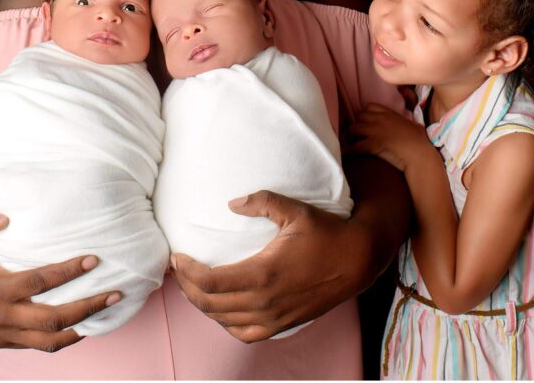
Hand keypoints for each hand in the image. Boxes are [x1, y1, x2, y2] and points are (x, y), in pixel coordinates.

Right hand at [0, 205, 120, 351]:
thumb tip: (7, 218)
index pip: (39, 283)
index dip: (68, 272)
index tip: (93, 259)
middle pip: (52, 320)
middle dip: (88, 307)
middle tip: (116, 292)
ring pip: (48, 341)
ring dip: (81, 328)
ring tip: (107, 310)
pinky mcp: (0, 341)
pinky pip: (37, 345)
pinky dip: (62, 337)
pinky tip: (83, 323)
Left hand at [169, 190, 368, 342]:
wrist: (357, 260)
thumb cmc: (326, 233)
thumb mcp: (294, 209)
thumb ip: (261, 201)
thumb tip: (232, 203)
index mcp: (263, 274)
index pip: (210, 282)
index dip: (186, 272)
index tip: (177, 257)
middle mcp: (265, 302)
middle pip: (210, 304)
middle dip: (187, 287)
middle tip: (178, 268)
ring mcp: (274, 318)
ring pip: (223, 320)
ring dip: (203, 304)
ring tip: (192, 284)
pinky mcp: (282, 325)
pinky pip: (244, 333)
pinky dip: (225, 322)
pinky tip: (221, 306)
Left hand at [348, 102, 430, 171]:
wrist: (420, 155)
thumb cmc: (421, 142)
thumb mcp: (414, 125)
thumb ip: (406, 121)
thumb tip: (410, 124)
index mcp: (389, 113)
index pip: (369, 106)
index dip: (365, 115)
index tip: (365, 123)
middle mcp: (380, 119)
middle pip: (358, 117)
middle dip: (357, 125)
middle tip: (357, 135)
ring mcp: (375, 131)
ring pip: (353, 129)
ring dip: (351, 137)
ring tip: (351, 143)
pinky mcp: (373, 144)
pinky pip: (355, 146)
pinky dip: (349, 150)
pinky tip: (347, 154)